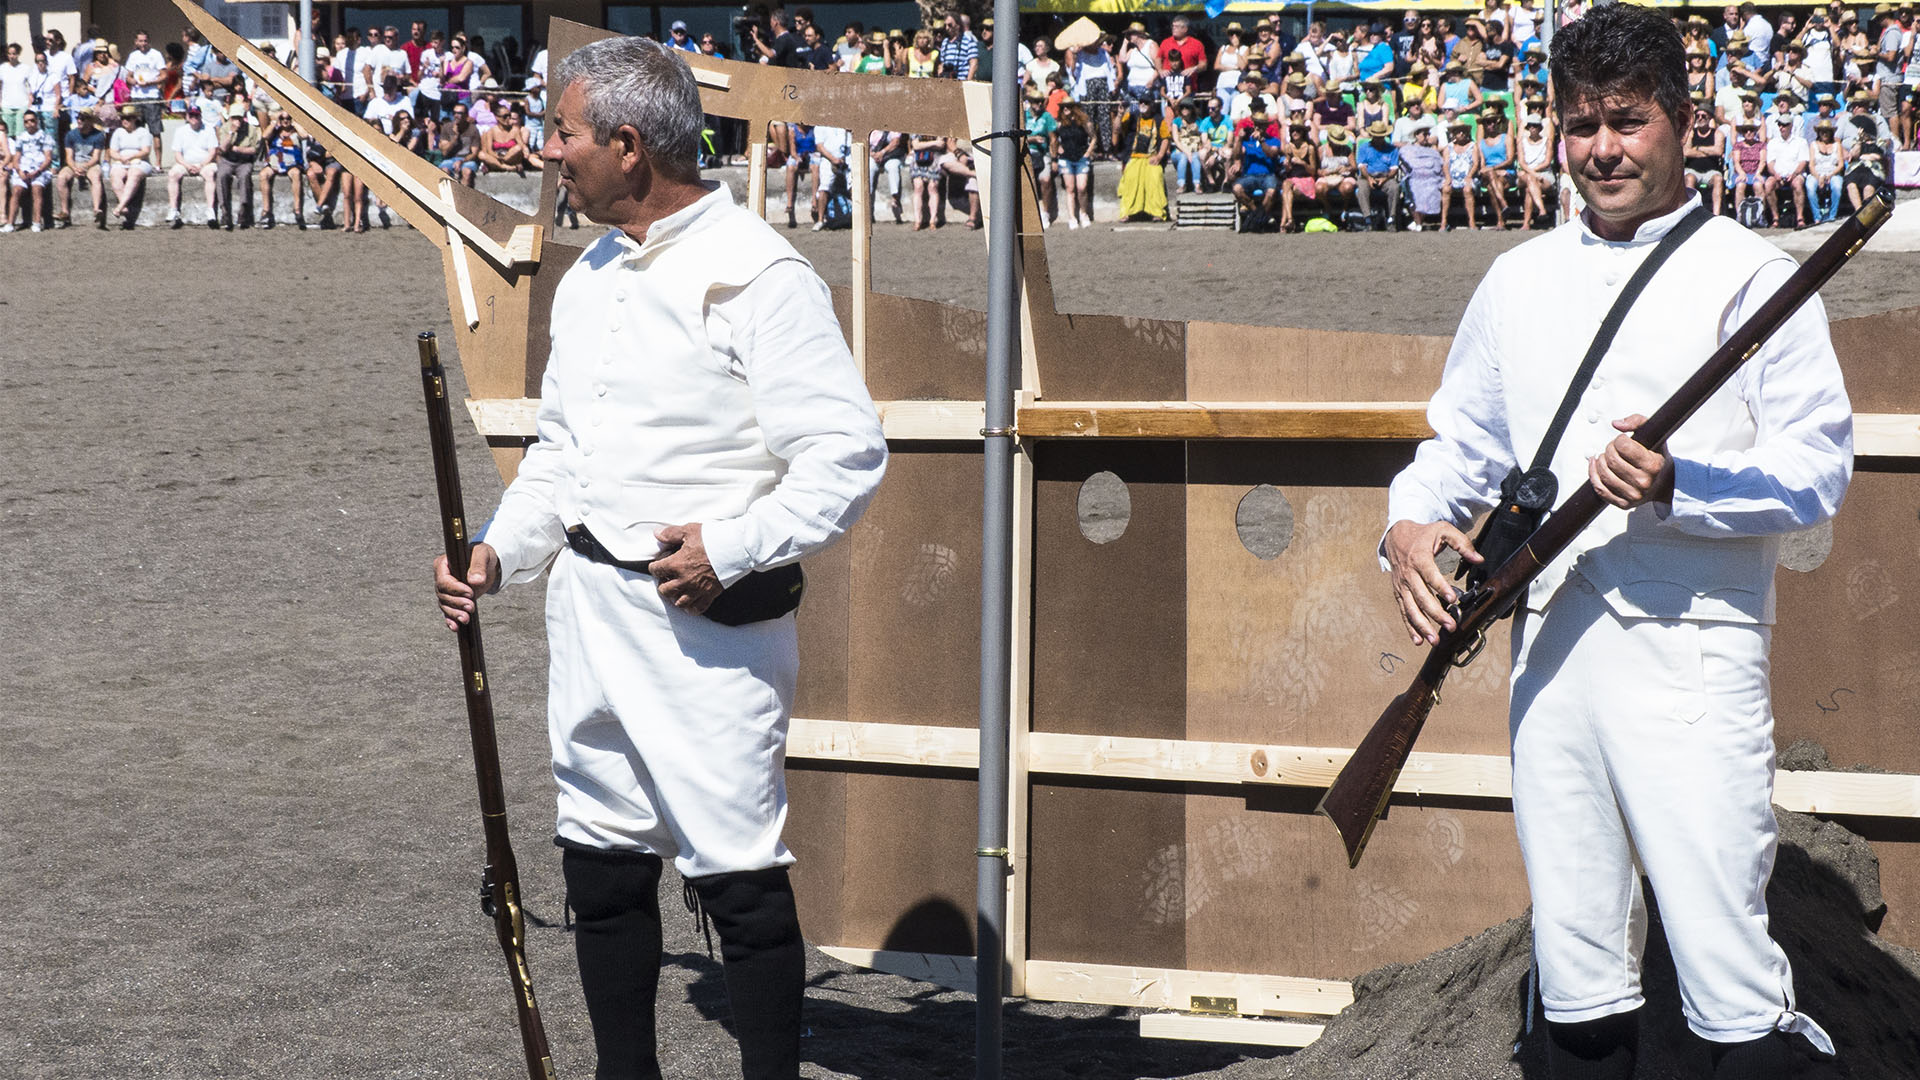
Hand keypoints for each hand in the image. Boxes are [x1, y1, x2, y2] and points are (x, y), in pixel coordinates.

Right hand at [434, 541, 498, 628]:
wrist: (487, 564)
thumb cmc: (482, 555)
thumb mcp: (482, 555)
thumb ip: (478, 566)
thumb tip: (475, 581)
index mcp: (443, 565)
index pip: (443, 581)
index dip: (455, 589)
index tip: (470, 592)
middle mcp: (441, 579)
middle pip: (443, 595)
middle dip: (457, 603)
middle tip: (471, 606)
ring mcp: (446, 591)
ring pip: (445, 605)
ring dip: (455, 613)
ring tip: (466, 618)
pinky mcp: (453, 601)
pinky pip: (448, 612)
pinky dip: (451, 620)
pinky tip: (456, 627)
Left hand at [651, 523, 722, 615]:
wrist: (736, 548)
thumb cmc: (713, 539)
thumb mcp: (690, 531)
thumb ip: (671, 533)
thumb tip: (657, 534)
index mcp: (676, 564)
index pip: (656, 570)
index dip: (655, 566)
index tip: (659, 564)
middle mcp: (684, 580)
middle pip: (664, 590)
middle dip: (663, 584)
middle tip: (667, 578)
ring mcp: (697, 590)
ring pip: (678, 602)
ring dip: (675, 597)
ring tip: (677, 591)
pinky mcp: (710, 594)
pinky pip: (697, 608)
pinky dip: (691, 608)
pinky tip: (690, 602)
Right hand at [1384, 520, 1481, 645]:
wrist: (1395, 536)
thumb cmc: (1422, 534)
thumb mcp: (1443, 530)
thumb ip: (1462, 543)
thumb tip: (1479, 559)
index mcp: (1420, 558)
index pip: (1430, 575)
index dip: (1441, 588)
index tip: (1453, 600)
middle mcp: (1408, 574)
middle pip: (1421, 597)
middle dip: (1436, 613)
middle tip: (1451, 625)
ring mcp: (1402, 586)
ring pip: (1411, 608)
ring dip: (1422, 626)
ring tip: (1434, 640)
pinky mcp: (1399, 593)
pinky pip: (1404, 612)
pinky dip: (1410, 627)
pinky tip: (1418, 640)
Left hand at [1588, 414, 1673, 509]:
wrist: (1665, 483)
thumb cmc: (1657, 457)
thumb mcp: (1654, 436)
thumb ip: (1637, 421)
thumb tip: (1616, 424)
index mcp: (1653, 465)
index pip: (1623, 446)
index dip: (1618, 439)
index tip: (1622, 440)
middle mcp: (1644, 482)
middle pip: (1611, 460)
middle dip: (1608, 449)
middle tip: (1614, 449)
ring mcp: (1633, 495)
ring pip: (1603, 474)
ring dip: (1600, 461)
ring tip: (1606, 457)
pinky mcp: (1623, 504)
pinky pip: (1600, 489)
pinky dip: (1593, 475)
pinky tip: (1595, 465)